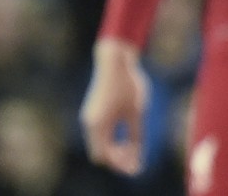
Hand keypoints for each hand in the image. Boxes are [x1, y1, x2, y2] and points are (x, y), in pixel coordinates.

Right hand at [79, 38, 148, 175]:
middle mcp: (90, 123)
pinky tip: (126, 137)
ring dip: (114, 151)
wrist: (114, 61)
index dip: (121, 165)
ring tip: (133, 147)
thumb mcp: (137, 113)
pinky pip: (99, 136)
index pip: (105, 156)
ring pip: (99, 146)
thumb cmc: (127, 85)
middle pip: (99, 154)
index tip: (138, 166)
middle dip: (117, 160)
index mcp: (99, 124)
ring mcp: (90, 118)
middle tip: (137, 157)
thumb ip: (136, 137)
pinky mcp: (93, 113)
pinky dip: (111, 142)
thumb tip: (137, 158)